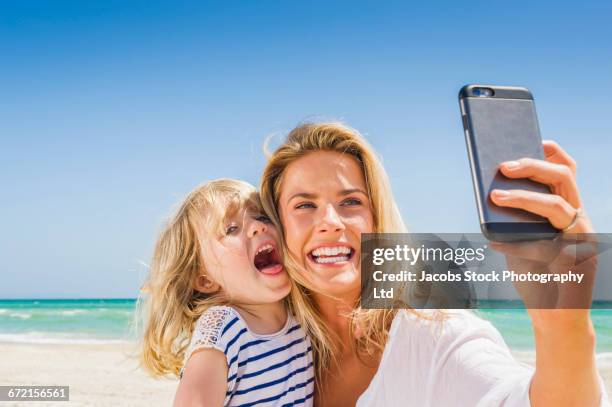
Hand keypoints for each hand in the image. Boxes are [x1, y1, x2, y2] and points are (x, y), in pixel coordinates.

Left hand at [488, 140, 600, 406]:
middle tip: (502, 165)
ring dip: (525, 198)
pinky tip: (497, 241)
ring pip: (558, 206)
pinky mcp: (577, 259)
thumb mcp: (519, 241)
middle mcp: (578, 220)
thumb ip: (514, 220)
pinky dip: (519, 242)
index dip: (556, 155)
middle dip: (533, 167)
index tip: (539, 138)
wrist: (553, 316)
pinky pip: (547, 241)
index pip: (567, 175)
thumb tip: (489, 195)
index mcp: (566, 211)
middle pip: (564, 181)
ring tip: (495, 195)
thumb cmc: (535, 274)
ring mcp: (580, 239)